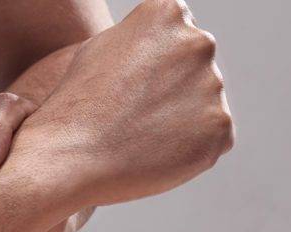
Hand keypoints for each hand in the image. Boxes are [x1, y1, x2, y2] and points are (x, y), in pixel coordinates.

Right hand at [20, 0, 234, 209]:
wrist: (70, 157)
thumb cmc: (76, 104)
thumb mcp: (100, 47)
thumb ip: (140, 38)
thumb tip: (165, 44)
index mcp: (168, 13)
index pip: (176, 34)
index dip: (152, 64)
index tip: (129, 85)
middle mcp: (198, 42)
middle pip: (194, 68)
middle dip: (172, 90)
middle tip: (132, 116)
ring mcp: (213, 86)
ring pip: (204, 104)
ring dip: (180, 120)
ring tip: (138, 138)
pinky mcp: (220, 128)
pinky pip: (212, 139)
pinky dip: (189, 148)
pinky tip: (152, 154)